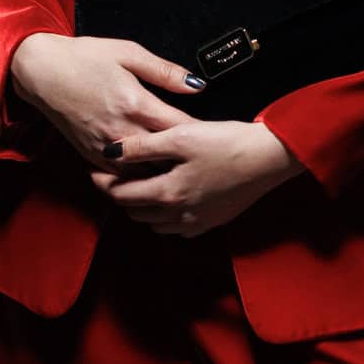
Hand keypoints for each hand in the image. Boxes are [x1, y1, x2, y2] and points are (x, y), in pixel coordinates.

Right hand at [10, 32, 206, 162]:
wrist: (40, 72)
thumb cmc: (84, 58)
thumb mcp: (129, 53)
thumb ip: (166, 72)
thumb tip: (198, 85)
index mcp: (135, 102)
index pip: (179, 128)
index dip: (201, 135)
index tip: (217, 138)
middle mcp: (120, 130)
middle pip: (165, 158)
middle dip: (186, 161)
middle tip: (207, 163)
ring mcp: (104, 148)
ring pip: (143, 175)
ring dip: (163, 176)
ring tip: (185, 177)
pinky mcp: (91, 156)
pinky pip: (121, 178)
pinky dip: (138, 179)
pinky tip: (153, 178)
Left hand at [89, 118, 302, 237]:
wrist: (270, 158)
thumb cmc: (227, 143)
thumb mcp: (180, 136)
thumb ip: (142, 146)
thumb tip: (110, 152)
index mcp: (167, 194)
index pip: (120, 195)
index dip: (102, 182)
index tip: (93, 169)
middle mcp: (178, 216)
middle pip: (134, 212)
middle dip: (119, 196)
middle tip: (112, 177)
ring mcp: (197, 223)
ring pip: (154, 223)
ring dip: (141, 207)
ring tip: (138, 186)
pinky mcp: (212, 222)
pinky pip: (176, 228)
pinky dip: (164, 216)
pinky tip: (168, 199)